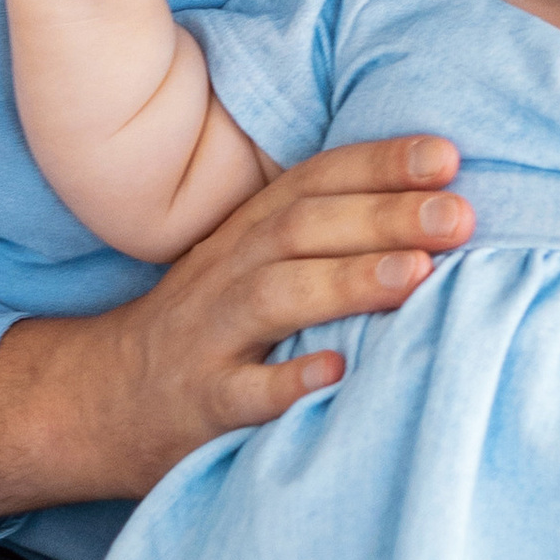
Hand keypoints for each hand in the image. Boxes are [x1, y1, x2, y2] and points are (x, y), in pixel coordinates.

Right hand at [0, 137, 474, 515]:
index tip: (447, 156)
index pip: (316, 182)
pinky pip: (242, 392)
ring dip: (348, 281)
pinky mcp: (200, 403)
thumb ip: (320, 232)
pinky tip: (337, 373)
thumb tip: (435, 202)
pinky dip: (288, 381)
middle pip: (305, 228)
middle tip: (459, 216)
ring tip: (417, 275)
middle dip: (385, 216)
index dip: (379, 163)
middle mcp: (229, 271)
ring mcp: (211, 336)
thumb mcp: (249, 262)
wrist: (99, 399)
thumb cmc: (208, 325)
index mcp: (249, 233)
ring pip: (276, 296)